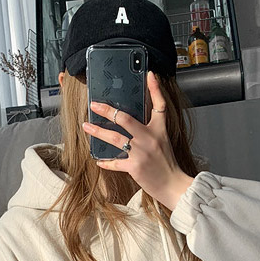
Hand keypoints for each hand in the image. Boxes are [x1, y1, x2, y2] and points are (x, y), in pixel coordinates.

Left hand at [85, 67, 181, 211]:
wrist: (173, 185)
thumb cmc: (167, 164)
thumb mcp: (163, 142)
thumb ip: (150, 132)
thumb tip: (133, 123)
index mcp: (160, 130)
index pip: (159, 105)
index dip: (155, 89)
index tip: (149, 75)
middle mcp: (150, 138)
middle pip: (126, 119)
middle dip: (108, 111)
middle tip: (95, 105)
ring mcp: (141, 152)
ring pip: (115, 138)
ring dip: (98, 131)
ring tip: (86, 126)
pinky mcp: (134, 167)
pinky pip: (115, 162)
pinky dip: (105, 161)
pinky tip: (98, 159)